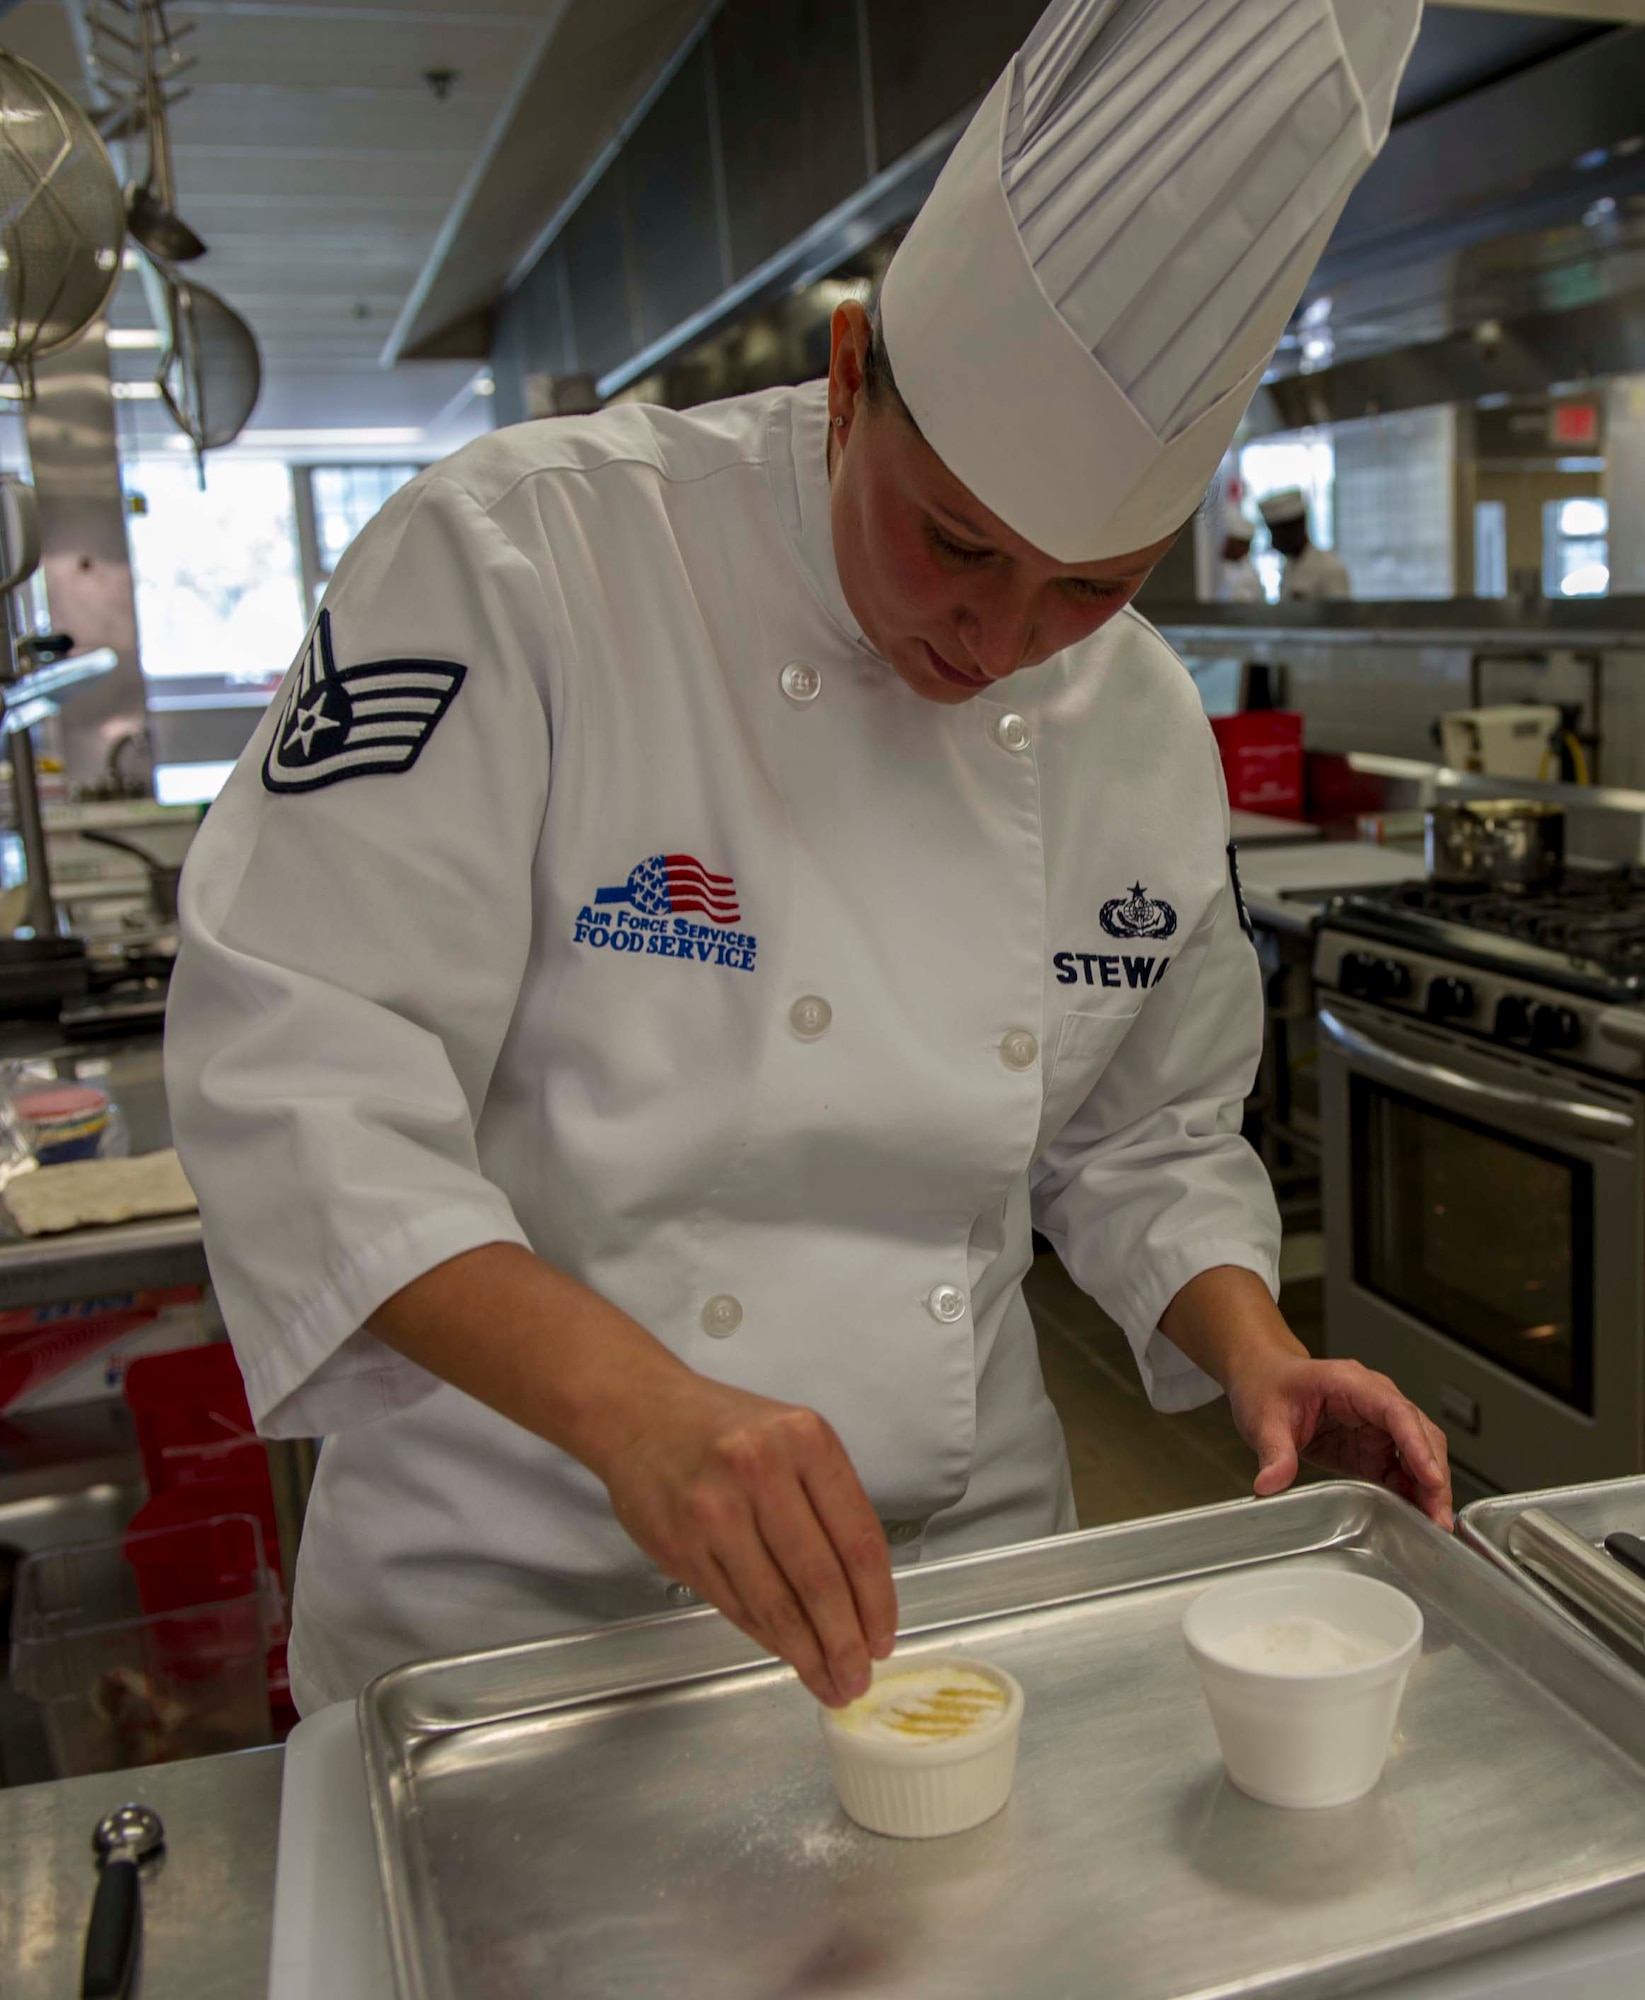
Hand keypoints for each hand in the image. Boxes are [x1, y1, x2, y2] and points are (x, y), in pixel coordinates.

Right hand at [597, 1373, 898, 1706]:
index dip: (878, 1602)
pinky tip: (787, 1652)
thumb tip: (861, 1596)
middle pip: (820, 1579)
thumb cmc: (727, 1429)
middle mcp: (761, 1471)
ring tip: (828, 1682)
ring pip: (776, 1602)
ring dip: (808, 1654)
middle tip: (859, 1679)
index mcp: (806, 1441)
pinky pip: (736, 1605)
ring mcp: (715, 1511)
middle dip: (845, 1642)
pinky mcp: (681, 1546)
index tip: (884, 1639)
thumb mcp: (793, 1439)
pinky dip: (767, 1636)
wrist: (640, 1413)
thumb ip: (827, 1503)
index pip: (858, 1539)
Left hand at [1227, 1352, 1453, 1530]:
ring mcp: (1377, 1426)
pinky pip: (1402, 1470)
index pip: (1397, 1412)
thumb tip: (1270, 1483)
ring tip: (1434, 1524)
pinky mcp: (1373, 1448)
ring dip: (1429, 1488)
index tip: (1431, 1478)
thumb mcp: (1264, 1418)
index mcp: (1351, 1384)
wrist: (1264, 1380)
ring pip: (1419, 1454)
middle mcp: (1374, 1402)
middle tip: (1437, 1516)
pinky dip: (1412, 1493)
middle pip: (1420, 1434)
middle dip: (1433, 1475)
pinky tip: (1417, 1517)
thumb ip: (1273, 1451)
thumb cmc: (1268, 1385)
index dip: (1418, 1445)